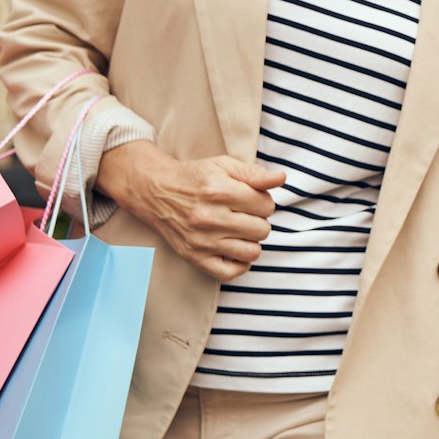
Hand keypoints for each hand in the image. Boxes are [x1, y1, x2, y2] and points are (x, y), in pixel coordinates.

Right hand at [99, 141, 284, 283]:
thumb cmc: (196, 177)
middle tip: (244, 213)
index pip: (267, 205)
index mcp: (219, 191)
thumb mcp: (224, 165)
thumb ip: (255, 173)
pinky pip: (230, 273)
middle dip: (259, 220)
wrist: (156, 192)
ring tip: (240, 230)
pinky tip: (235, 248)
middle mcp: (209, 218)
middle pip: (262, 229)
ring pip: (252, 252)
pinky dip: (239, 264)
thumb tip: (281, 178)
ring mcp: (201, 241)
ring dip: (251, 241)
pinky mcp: (194, 257)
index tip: (251, 199)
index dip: (264, 201)